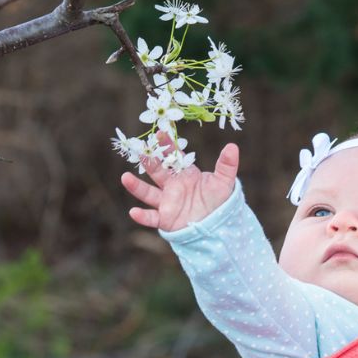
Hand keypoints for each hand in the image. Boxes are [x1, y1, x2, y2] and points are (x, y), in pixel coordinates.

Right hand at [121, 142, 239, 231]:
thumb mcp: (224, 182)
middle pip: (157, 171)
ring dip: (136, 186)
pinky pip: (151, 217)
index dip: (167, 145)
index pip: (173, 156)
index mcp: (185, 174)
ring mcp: (167, 202)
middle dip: (148, 161)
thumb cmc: (219, 201)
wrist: (218, 225)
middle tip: (138, 150)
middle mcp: (172, 186)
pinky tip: (133, 212)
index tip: (161, 132)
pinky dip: (142, 216)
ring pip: (148, 193)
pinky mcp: (165, 219)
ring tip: (125, 177)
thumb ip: (227, 165)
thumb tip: (233, 146)